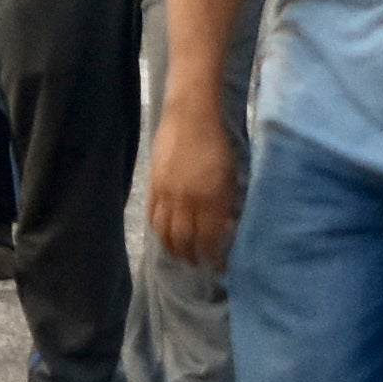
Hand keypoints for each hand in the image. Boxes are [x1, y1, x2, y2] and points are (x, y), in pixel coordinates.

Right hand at [150, 112, 240, 269]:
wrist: (191, 115)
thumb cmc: (218, 143)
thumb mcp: (230, 176)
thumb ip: (225, 204)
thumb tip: (224, 229)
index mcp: (210, 198)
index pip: (210, 238)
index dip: (214, 256)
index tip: (220, 266)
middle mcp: (186, 200)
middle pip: (184, 240)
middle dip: (192, 256)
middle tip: (199, 264)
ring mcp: (166, 193)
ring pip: (165, 232)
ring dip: (173, 248)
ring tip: (180, 255)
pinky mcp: (153, 185)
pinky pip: (152, 216)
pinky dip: (158, 230)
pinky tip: (164, 236)